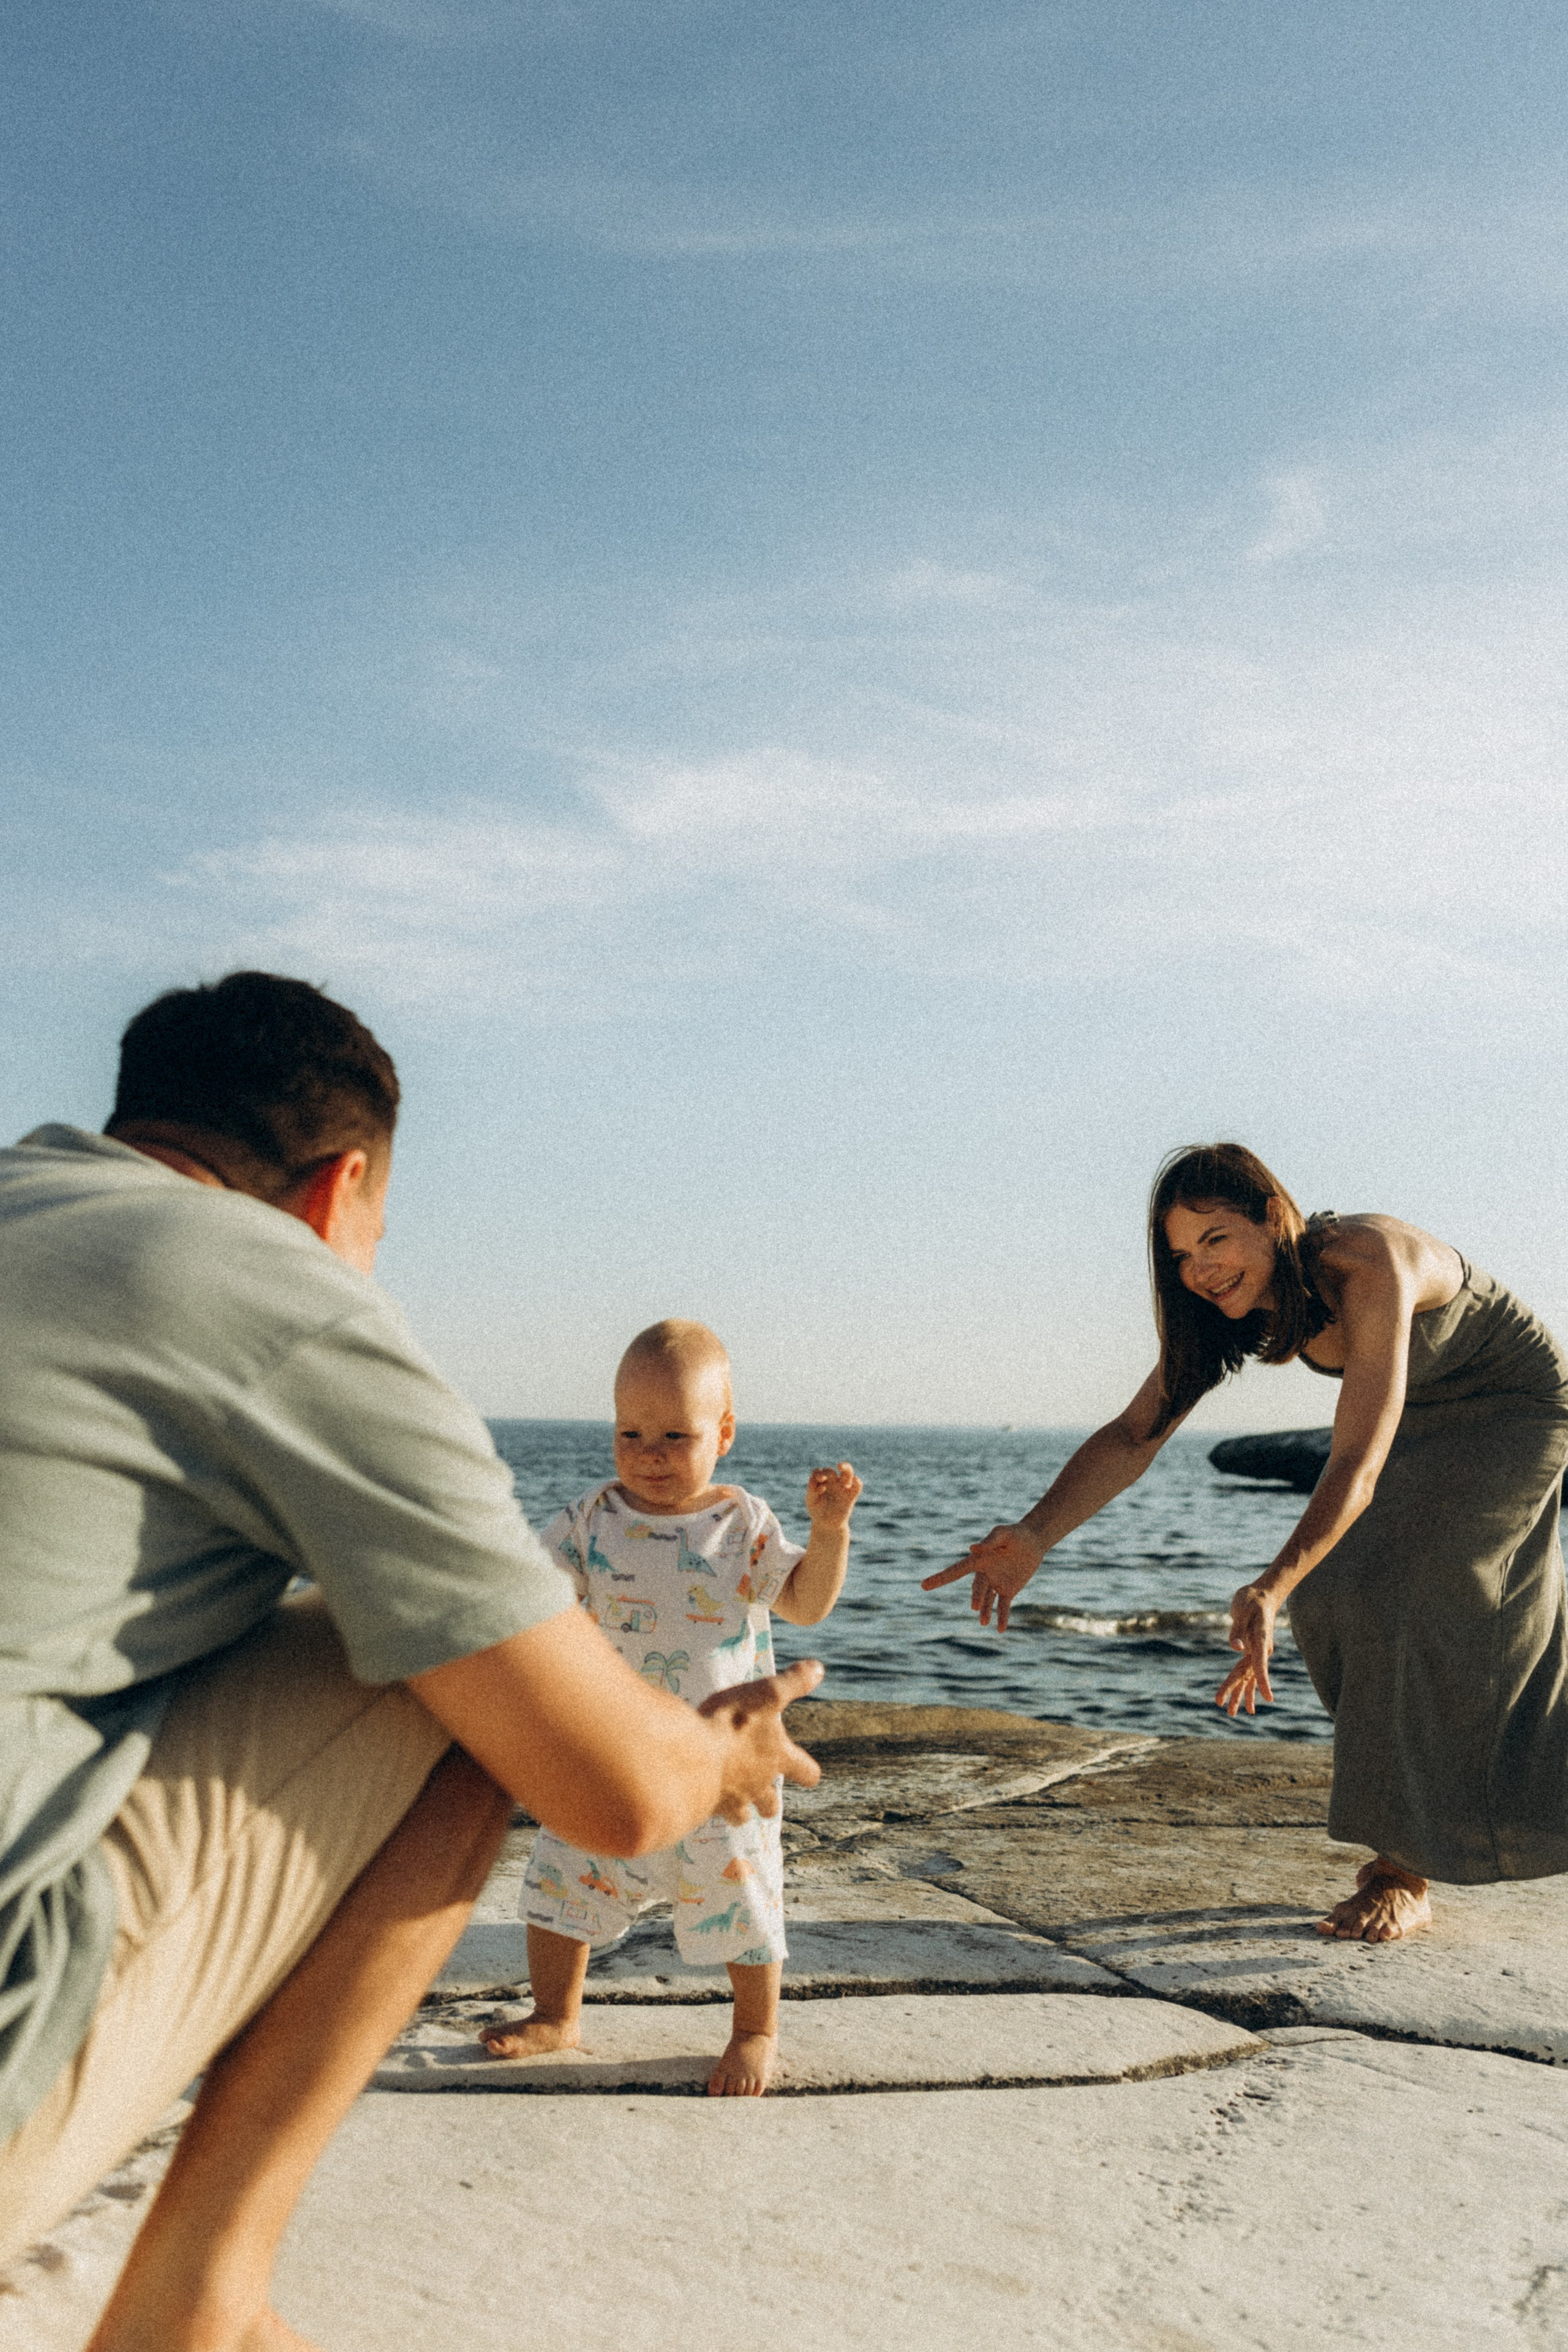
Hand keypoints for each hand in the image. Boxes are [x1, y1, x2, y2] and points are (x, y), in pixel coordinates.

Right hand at [698, 1659, 824, 1821]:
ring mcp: (731, 1801)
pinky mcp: (705, 1809)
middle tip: (761, 1791)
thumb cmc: (731, 1722)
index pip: (807, 1773)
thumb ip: (793, 1683)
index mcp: (778, 1759)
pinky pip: (711, 1814)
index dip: (807, 1772)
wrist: (690, 1755)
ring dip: (739, 1808)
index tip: (806, 1773)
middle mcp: (758, 1786)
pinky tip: (700, 1795)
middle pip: (771, 1806)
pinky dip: (710, 1807)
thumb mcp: (765, 1694)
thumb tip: (819, 1669)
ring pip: (742, 1816)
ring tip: (730, 1795)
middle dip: (768, 1801)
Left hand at [806, 1461, 862, 1527]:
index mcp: (821, 1483)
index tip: (818, 1481)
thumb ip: (813, 1492)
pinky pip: (857, 1486)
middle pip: (832, 1470)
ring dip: (846, 1467)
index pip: (819, 1472)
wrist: (827, 1526)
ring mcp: (842, 1488)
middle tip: (829, 1473)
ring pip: (847, 1473)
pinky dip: (858, 1482)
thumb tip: (822, 1485)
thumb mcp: (812, 1502)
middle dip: (828, 1471)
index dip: (818, 1473)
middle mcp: (832, 1483)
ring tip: (841, 1467)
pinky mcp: (851, 1496)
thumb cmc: (818, 1512)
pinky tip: (855, 1480)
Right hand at [921, 1521, 1045, 1630]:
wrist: (1033, 1541)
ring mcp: (996, 1583)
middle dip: (975, 1597)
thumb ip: (989, 1541)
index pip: (955, 1571)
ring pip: (986, 1600)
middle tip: (975, 1606)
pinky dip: (1001, 1617)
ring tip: (983, 1622)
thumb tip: (972, 1548)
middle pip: (976, 1588)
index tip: (923, 1585)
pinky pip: (1002, 1606)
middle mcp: (984, 1573)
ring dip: (984, 1611)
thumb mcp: (1004, 1533)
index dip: (939, 1578)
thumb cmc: (1016, 1533)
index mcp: (978, 1559)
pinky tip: (1000, 1630)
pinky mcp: (1009, 1590)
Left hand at [1216, 1581, 1277, 1715]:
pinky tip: (1245, 1701)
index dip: (1263, 1681)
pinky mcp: (1253, 1651)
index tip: (1269, 1698)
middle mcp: (1261, 1650)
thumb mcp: (1241, 1611)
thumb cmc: (1251, 1601)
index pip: (1260, 1664)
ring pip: (1248, 1677)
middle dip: (1238, 1694)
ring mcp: (1258, 1652)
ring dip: (1240, 1695)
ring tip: (1232, 1713)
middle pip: (1249, 1676)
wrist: (1261, 1595)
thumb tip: (1236, 1648)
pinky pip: (1248, 1672)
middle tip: (1228, 1712)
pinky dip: (1243, 1685)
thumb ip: (1237, 1630)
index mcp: (1260, 1641)